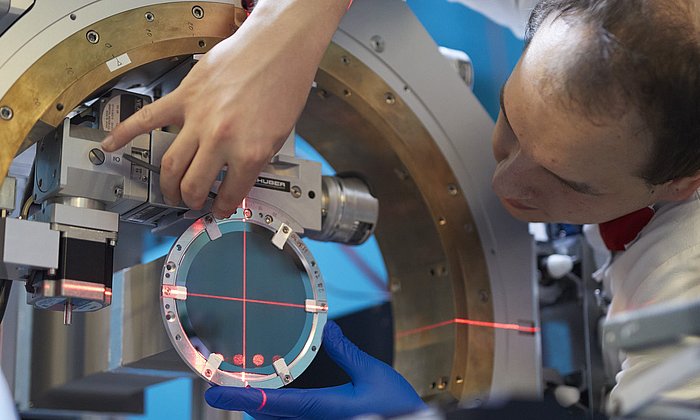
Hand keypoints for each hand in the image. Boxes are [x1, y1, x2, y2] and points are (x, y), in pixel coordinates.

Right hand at [100, 1, 347, 217]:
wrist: (277, 47)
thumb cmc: (283, 84)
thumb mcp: (279, 135)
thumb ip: (254, 159)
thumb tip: (237, 177)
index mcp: (250, 153)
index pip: (230, 194)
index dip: (223, 207)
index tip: (219, 210)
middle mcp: (221, 140)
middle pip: (193, 184)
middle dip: (191, 200)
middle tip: (191, 203)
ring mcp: (199, 119)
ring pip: (172, 163)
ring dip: (168, 183)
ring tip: (170, 192)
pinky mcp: (184, 98)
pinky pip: (148, 119)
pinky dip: (125, 133)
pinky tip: (110, 146)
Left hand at [205, 321, 426, 418]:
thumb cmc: (399, 410)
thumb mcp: (373, 374)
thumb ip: (347, 352)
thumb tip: (329, 329)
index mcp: (325, 411)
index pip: (275, 403)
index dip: (243, 396)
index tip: (217, 392)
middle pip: (271, 416)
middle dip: (248, 401)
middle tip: (225, 387)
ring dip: (264, 407)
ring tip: (248, 391)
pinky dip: (282, 411)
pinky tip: (280, 402)